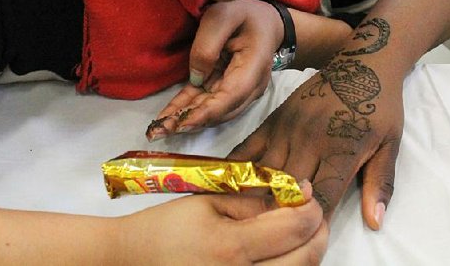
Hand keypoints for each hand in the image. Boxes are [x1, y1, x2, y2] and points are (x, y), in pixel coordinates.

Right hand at [0, 181, 326, 264]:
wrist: (130, 263)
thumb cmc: (166, 228)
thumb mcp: (207, 202)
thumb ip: (252, 200)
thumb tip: (294, 195)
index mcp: (231, 248)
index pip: (294, 228)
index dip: (310, 207)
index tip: (307, 192)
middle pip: (305, 259)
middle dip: (319, 231)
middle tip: (314, 213)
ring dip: (308, 253)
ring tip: (303, 233)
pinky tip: (284, 255)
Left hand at [148, 0, 282, 138]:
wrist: (263, 21)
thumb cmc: (244, 14)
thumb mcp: (224, 15)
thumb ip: (208, 44)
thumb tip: (196, 78)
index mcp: (254, 65)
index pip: (232, 95)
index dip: (208, 112)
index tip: (183, 123)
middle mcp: (251, 86)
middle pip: (221, 110)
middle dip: (190, 122)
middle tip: (159, 132)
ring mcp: (240, 91)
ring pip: (211, 111)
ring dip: (184, 121)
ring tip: (157, 130)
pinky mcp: (227, 89)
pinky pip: (205, 101)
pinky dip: (186, 110)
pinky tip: (167, 119)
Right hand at [229, 18, 403, 230]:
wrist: (364, 63)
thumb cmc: (381, 108)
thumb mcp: (390, 146)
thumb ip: (380, 185)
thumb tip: (375, 223)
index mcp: (341, 149)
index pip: (320, 198)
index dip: (313, 223)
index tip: (308, 239)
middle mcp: (310, 140)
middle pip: (287, 189)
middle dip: (283, 214)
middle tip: (277, 233)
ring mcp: (288, 128)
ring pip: (264, 173)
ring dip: (260, 197)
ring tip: (254, 217)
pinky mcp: (274, 118)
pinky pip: (249, 148)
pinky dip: (240, 169)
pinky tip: (232, 188)